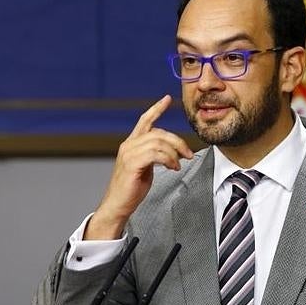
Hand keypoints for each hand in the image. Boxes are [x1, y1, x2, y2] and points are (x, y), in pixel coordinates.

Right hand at [84, 95, 193, 239]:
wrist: (118, 205)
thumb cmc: (131, 189)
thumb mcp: (145, 167)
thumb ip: (154, 155)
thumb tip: (171, 152)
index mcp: (131, 144)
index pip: (144, 120)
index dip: (156, 109)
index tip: (166, 99)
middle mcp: (128, 145)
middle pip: (158, 132)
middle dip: (177, 141)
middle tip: (188, 154)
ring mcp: (129, 154)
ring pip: (158, 142)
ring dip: (174, 153)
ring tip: (178, 165)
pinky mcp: (132, 164)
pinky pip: (156, 154)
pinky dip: (168, 160)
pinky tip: (173, 168)